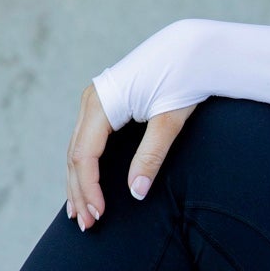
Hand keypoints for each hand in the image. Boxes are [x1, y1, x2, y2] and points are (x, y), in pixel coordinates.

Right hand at [65, 83, 195, 230]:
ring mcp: (96, 100)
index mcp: (102, 103)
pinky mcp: (106, 103)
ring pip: (77, 148)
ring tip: (80, 212)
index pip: (84, 155)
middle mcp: (92, 100)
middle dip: (79, 191)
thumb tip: (136, 192)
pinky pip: (87, 139)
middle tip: (87, 224)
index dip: (88, 188)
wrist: (194, 46)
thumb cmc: (185, 78)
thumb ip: (151, 155)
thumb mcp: (170, 118)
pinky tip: (87, 183)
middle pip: (75, 155)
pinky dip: (85, 164)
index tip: (99, 215)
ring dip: (78, 181)